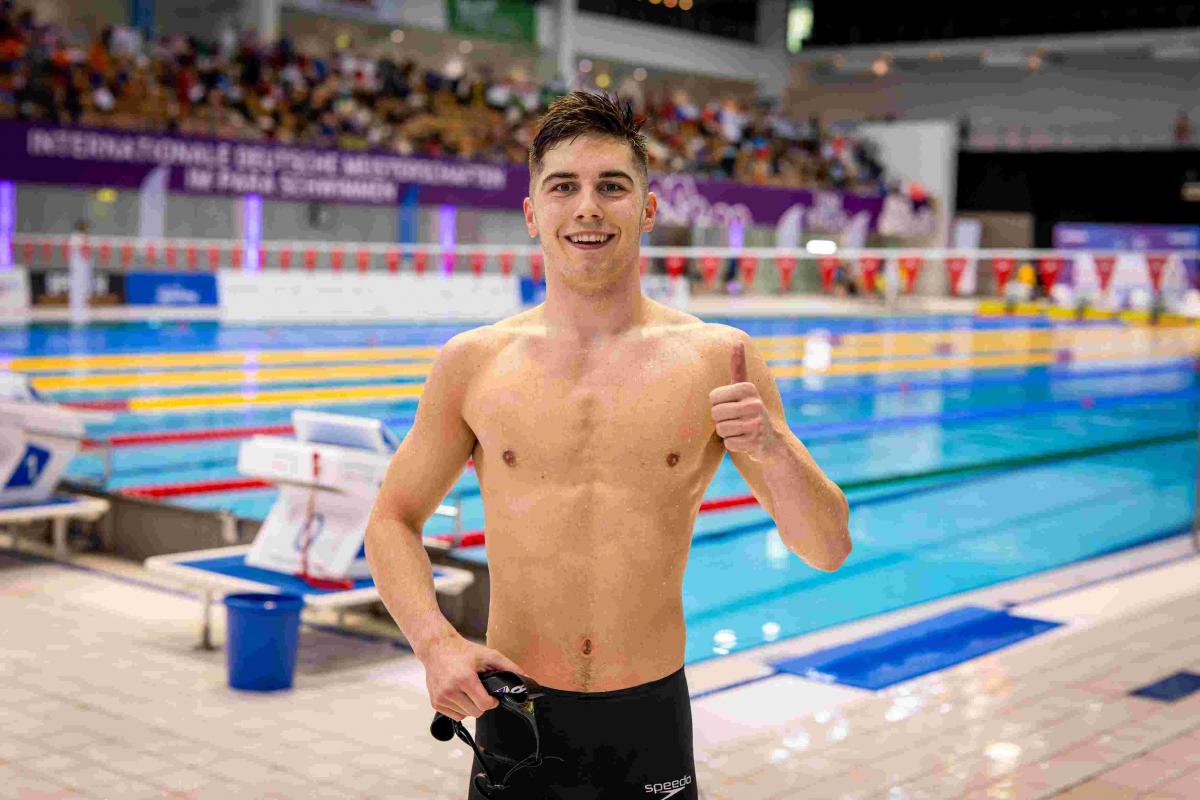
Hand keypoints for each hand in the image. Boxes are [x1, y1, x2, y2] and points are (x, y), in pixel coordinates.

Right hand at [422, 634, 523, 720]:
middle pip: (476, 712)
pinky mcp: (435, 702)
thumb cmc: (463, 651)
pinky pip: (454, 715)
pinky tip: (459, 695)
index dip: (492, 702)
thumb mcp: (488, 655)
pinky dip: (460, 709)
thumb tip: (526, 678)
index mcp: (464, 679)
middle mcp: (450, 690)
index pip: (485, 705)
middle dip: (481, 704)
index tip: (492, 696)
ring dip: (470, 706)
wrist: (437, 648)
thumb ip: (508, 667)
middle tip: (480, 691)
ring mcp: (441, 697)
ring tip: (468, 691)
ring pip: (465, 715)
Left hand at [710, 342, 772, 461]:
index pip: (713, 397)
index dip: (718, 405)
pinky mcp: (754, 442)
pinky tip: (745, 441)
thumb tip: (737, 342)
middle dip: (722, 420)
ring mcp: (755, 424)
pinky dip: (734, 445)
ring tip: (741, 430)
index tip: (732, 406)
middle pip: (716, 414)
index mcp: (748, 388)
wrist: (772, 440)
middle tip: (736, 420)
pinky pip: (728, 444)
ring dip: (727, 433)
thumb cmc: (751, 410)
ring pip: (721, 429)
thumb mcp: (746, 388)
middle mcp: (754, 404)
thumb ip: (738, 367)